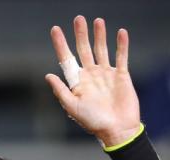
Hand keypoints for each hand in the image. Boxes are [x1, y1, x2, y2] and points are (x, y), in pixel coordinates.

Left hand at [45, 16, 140, 145]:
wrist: (117, 130)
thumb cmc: (94, 122)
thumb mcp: (73, 107)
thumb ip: (61, 91)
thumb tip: (48, 75)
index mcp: (78, 82)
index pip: (67, 59)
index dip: (61, 44)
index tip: (55, 29)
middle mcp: (91, 75)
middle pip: (84, 50)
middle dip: (80, 34)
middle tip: (78, 19)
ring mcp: (106, 74)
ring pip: (102, 50)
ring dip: (99, 35)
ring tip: (97, 21)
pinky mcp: (122, 76)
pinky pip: (122, 56)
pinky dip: (121, 45)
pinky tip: (120, 32)